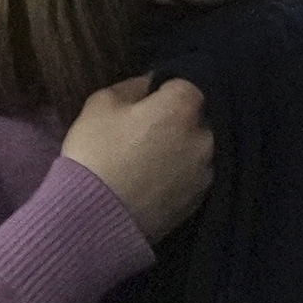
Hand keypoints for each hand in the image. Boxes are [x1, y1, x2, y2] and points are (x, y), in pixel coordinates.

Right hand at [59, 72, 216, 241]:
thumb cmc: (95, 153)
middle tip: (146, 132)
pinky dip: (180, 174)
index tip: (145, 101)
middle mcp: (205, 136)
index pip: (185, 84)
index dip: (164, 90)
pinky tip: (155, 180)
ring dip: (181, 148)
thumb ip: (132, 86)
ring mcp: (206, 171)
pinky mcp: (201, 199)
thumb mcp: (100, 104)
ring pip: (198, 147)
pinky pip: (194, 175)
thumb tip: (150, 84)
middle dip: (177, 119)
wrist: (96, 218)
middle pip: (197, 117)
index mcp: (182, 107)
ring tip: (151, 160)